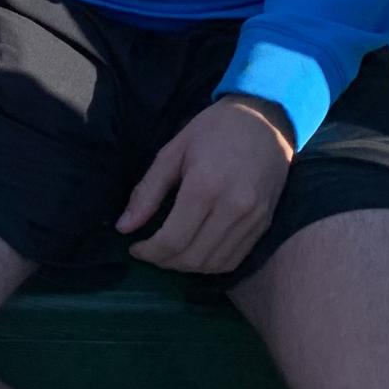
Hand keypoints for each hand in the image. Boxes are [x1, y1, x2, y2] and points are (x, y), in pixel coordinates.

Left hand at [117, 95, 294, 274]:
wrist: (265, 121)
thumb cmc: (213, 130)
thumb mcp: (172, 152)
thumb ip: (147, 191)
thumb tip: (124, 227)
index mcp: (205, 186)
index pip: (172, 239)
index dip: (149, 252)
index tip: (135, 248)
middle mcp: (233, 208)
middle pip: (192, 257)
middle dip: (164, 262)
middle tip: (149, 252)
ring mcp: (253, 219)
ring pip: (213, 264)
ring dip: (186, 267)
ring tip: (170, 254)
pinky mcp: (265, 224)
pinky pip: (234, 260)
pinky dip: (210, 265)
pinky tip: (195, 253)